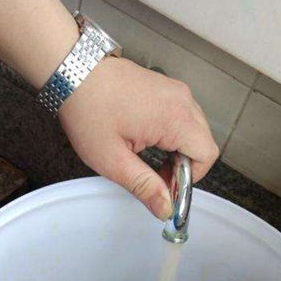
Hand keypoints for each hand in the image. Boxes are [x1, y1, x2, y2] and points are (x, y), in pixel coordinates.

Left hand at [59, 57, 218, 219]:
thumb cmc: (88, 109)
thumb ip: (144, 187)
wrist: (73, 71)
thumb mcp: (113, 160)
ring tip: (149, 162)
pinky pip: (183, 117)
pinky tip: (148, 144)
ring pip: (194, 131)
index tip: (167, 188)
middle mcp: (181, 100)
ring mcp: (174, 91)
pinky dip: (172, 136)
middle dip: (184, 167)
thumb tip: (165, 208)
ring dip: (178, 152)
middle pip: (203, 143)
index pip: (207, 155)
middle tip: (156, 178)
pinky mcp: (165, 89)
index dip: (190, 178)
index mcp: (174, 118)